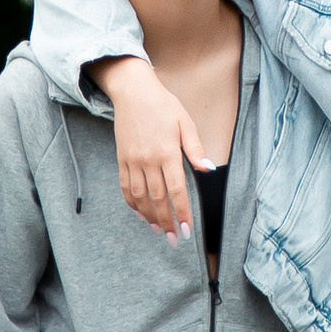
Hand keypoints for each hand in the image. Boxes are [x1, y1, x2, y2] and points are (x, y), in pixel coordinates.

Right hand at [95, 52, 207, 238]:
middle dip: (167, 222)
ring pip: (140, 197)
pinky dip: (133, 204)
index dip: (182, 212)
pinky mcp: (122, 159)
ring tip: (160, 231)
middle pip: (157, 199)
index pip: (176, 190)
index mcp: (167, 152)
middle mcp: (148, 159)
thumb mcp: (185, 122)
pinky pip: (125, 187)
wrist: (133, 91)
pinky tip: (142, 214)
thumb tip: (209, 169)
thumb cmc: (163, 105)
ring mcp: (132, 161)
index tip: (187, 230)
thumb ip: (195, 148)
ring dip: (150, 217)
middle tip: (174, 239)